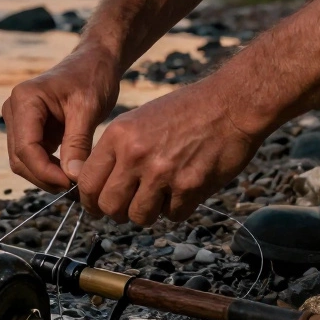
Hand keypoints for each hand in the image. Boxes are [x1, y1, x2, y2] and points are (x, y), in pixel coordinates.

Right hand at [3, 44, 121, 191]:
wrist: (94, 62)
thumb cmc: (92, 77)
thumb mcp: (88, 108)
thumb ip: (78, 143)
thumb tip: (72, 178)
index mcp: (25, 99)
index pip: (26, 147)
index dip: (45, 171)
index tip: (70, 184)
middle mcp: (14, 109)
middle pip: (19, 157)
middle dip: (44, 177)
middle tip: (74, 188)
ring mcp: (18, 120)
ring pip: (22, 161)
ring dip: (45, 175)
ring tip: (72, 182)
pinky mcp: (27, 129)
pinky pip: (31, 156)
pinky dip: (47, 168)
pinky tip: (68, 173)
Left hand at [77, 81, 263, 224]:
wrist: (231, 103)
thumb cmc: (185, 111)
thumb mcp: (137, 121)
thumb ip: (114, 151)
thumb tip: (90, 181)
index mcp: (118, 136)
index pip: (88, 183)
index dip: (91, 201)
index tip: (98, 206)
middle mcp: (136, 155)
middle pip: (109, 207)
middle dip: (118, 213)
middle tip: (129, 207)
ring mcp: (163, 172)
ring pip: (139, 216)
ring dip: (149, 212)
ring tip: (160, 196)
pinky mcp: (190, 186)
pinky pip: (173, 215)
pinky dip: (178, 209)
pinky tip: (184, 189)